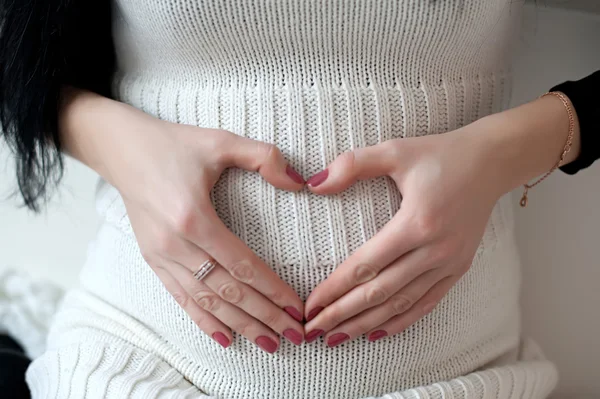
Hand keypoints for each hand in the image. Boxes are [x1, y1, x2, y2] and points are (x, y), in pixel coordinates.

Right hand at [97, 105, 305, 352]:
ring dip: (240, 324)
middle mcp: (176, 244)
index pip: (243, 265)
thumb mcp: (221, 140)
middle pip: (228, 290)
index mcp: (194, 217)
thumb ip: (264, 157)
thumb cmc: (173, 145)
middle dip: (264, 315)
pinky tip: (224, 337)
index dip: (272, 289)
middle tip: (294, 335)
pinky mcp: (153, 259)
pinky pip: (181, 297)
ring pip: (206, 300)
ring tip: (268, 342)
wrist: (122, 151)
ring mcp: (161, 256)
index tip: (296, 308)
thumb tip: (300, 182)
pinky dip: (203, 320)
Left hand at [303, 125, 506, 345]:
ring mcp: (449, 264)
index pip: (365, 265)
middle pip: (379, 292)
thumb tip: (314, 184)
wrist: (492, 162)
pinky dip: (401, 321)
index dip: (334, 289)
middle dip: (342, 314)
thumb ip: (352, 164)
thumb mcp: (395, 150)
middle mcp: (434, 250)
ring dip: (366, 324)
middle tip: (313, 331)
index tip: (310, 306)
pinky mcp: (458, 269)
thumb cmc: (440, 155)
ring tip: (337, 338)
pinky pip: (426, 303)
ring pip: (401, 304)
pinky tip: (377, 334)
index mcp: (416, 223)